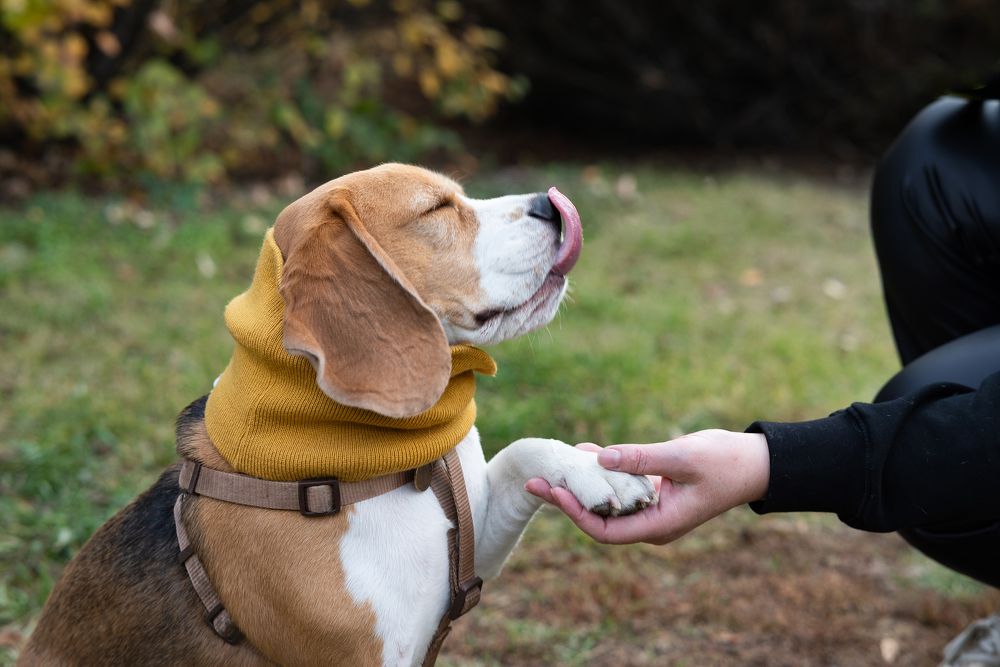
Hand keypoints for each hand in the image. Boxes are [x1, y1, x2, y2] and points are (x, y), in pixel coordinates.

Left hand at [524, 429, 769, 544]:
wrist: (755, 463)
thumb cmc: (724, 463)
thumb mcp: (681, 457)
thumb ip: (640, 458)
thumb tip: (599, 458)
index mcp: (659, 524)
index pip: (606, 530)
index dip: (576, 514)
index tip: (555, 491)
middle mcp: (651, 522)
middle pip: (599, 518)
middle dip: (567, 500)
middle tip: (535, 481)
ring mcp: (652, 508)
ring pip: (607, 501)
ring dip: (582, 483)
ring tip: (553, 465)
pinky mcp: (655, 491)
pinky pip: (620, 486)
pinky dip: (602, 470)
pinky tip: (585, 451)